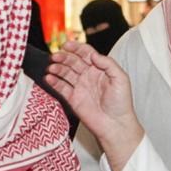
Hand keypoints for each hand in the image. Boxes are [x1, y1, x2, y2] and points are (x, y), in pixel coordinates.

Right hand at [47, 41, 143, 169]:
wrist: (115, 124)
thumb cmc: (121, 103)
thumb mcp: (121, 79)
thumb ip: (108, 64)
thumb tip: (93, 55)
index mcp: (100, 69)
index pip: (86, 53)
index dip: (76, 48)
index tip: (67, 45)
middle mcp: (88, 76)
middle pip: (73, 61)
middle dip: (63, 57)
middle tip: (55, 56)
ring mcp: (80, 87)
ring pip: (65, 73)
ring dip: (57, 68)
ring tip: (51, 67)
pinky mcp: (73, 99)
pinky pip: (61, 87)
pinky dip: (54, 82)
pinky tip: (48, 78)